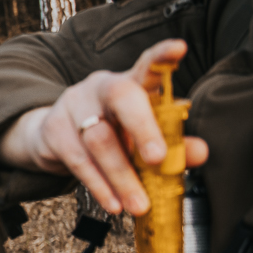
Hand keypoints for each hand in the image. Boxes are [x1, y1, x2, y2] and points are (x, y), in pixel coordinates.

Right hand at [0, 39, 207, 215]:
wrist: (52, 137)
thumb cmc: (110, 132)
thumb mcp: (142, 135)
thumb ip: (173, 142)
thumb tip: (199, 152)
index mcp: (129, 82)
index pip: (148, 64)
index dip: (162, 55)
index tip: (178, 48)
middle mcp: (100, 88)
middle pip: (121, 97)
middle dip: (142, 128)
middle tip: (158, 158)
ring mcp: (73, 106)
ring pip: (99, 139)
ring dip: (122, 176)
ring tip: (139, 205)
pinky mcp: (54, 131)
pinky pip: (78, 161)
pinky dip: (99, 185)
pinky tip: (114, 203)